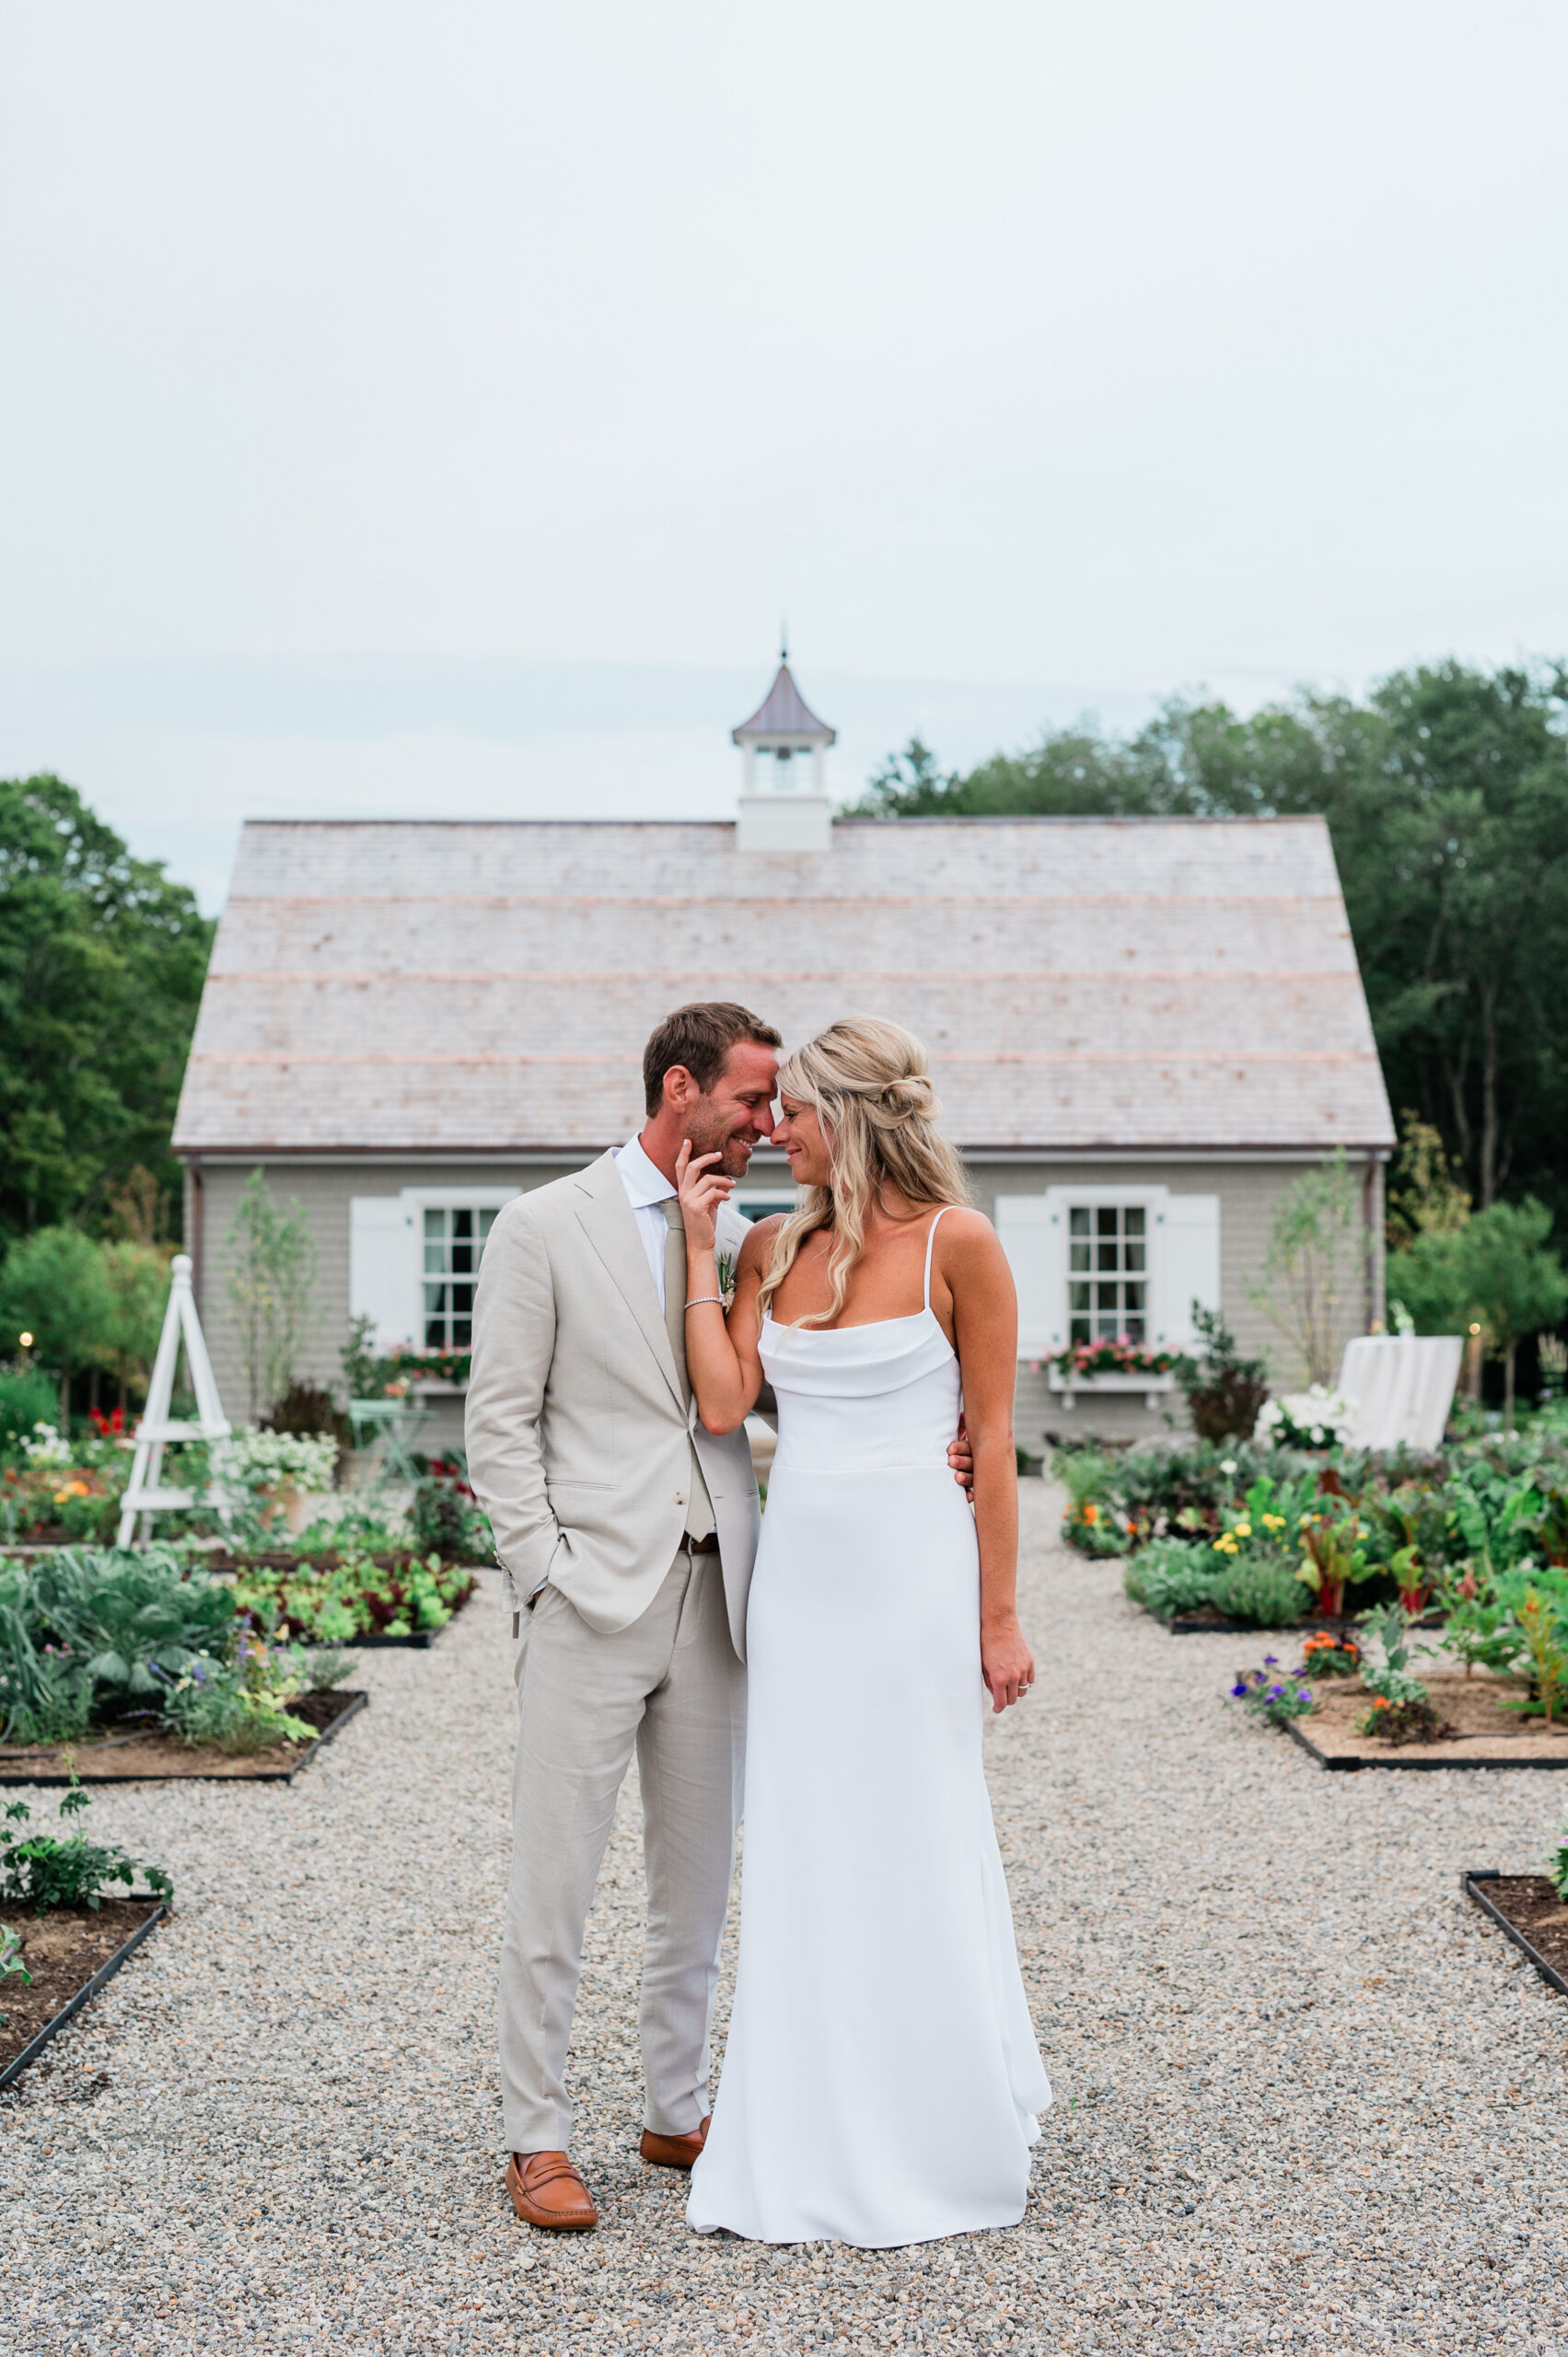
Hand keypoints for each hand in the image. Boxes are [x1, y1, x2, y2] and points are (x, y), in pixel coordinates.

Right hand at [675, 1138, 733, 1254]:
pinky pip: (713, 1192)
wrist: (700, 1243)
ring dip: (723, 1179)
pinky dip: (724, 1193)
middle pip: (692, 1167)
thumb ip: (714, 1189)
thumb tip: (726, 1179)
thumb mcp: (709, 1203)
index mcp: (683, 1190)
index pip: (680, 1167)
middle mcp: (683, 1193)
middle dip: (707, 1157)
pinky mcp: (697, 1207)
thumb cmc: (704, 1222)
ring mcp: (688, 1200)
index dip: (683, 1153)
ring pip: (707, 1179)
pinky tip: (728, 1197)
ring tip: (732, 1184)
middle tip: (720, 1154)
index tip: (688, 1140)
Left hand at [946, 1415, 973, 1494]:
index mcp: (976, 1445)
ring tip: (956, 1477)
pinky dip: (971, 1493)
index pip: (969, 1447)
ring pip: (974, 1476)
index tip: (949, 1450)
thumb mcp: (963, 1427)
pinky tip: (969, 1496)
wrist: (971, 1450)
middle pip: (972, 1462)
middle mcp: (980, 1459)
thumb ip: (963, 1423)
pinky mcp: (975, 1485)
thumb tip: (963, 1415)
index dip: (960, 1448)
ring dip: (966, 1477)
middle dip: (961, 1461)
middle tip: (950, 1460)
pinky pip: (974, 1490)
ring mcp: (979, 1473)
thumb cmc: (962, 1435)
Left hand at [981, 1615, 1034, 1714]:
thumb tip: (995, 1693)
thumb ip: (989, 1681)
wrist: (999, 1623)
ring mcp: (1023, 1669)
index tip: (996, 1709)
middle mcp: (1013, 1676)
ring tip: (1008, 1687)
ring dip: (1015, 1691)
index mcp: (999, 1678)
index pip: (1001, 1702)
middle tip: (1000, 1697)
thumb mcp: (983, 1664)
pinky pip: (1030, 1680)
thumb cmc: (987, 1643)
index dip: (998, 1708)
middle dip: (1006, 1700)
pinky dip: (1025, 1682)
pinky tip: (1018, 1679)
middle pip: (1013, 1699)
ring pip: (1022, 1690)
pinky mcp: (1029, 1661)